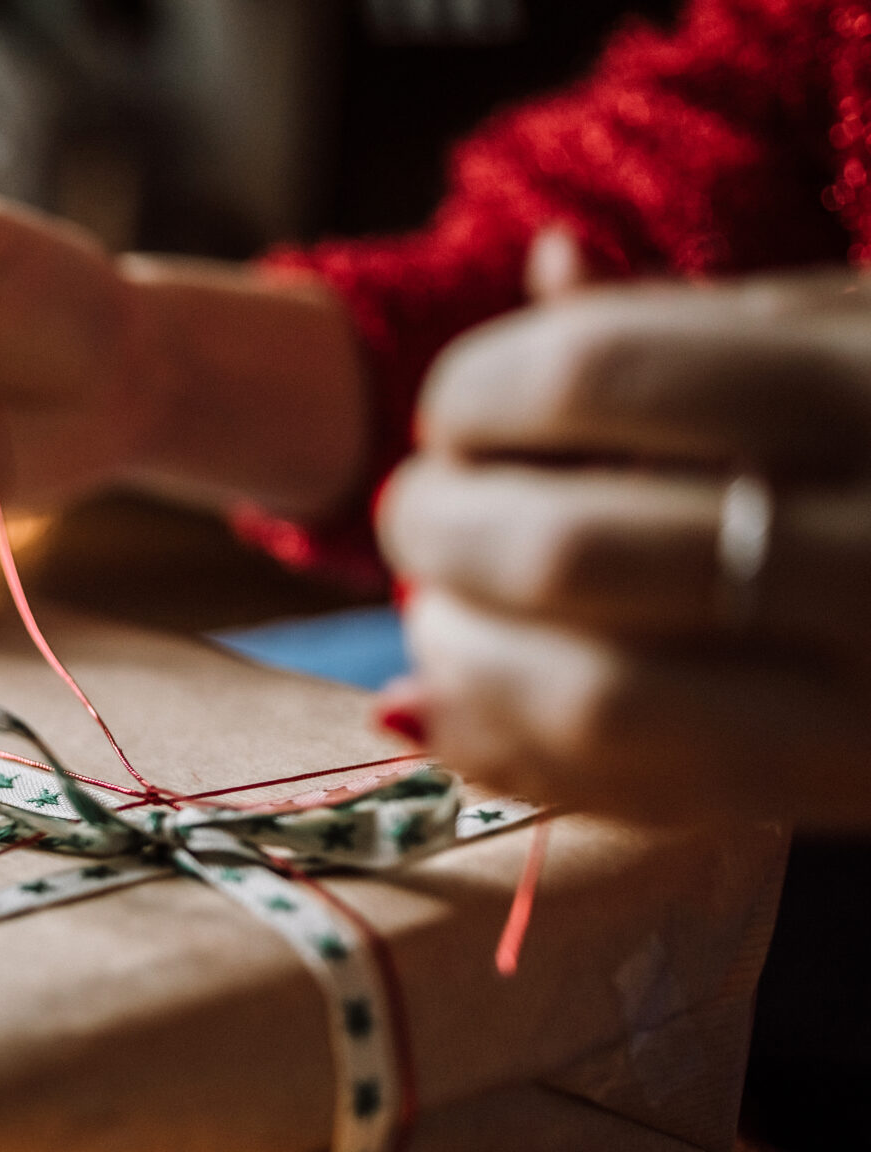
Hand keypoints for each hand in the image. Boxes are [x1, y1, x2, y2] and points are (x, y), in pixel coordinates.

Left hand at [378, 270, 870, 824]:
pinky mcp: (836, 795)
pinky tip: (457, 700)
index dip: (482, 391)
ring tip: (432, 616)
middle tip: (417, 517)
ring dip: (459, 657)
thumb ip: (706, 319)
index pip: (602, 373)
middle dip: (443, 534)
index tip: (454, 411)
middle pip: (571, 551)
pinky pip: (626, 795)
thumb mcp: (863, 338)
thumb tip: (543, 266)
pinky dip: (505, 749)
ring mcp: (865, 694)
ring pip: (591, 699)